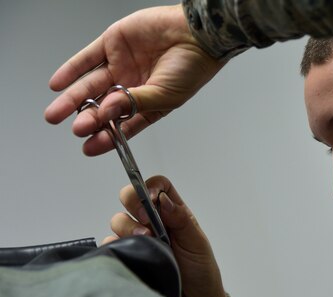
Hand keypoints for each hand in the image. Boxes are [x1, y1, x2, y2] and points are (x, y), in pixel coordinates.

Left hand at [45, 5, 223, 155]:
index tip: (89, 147)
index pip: (123, 126)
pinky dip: (71, 70)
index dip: (106, 138)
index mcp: (148, 105)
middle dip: (88, 119)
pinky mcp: (114, 43)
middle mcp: (132, 86)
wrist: (197, 34)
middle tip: (77, 129)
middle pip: (103, 107)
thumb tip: (108, 111)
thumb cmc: (192, 68)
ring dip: (73, 99)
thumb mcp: (165, 95)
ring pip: (91, 85)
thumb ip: (135, 104)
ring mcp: (122, 65)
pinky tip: (58, 85)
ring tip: (56, 114)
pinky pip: (87, 58)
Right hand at [104, 175, 227, 296]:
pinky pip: (111, 243)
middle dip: (134, 204)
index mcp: (172, 212)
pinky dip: (117, 245)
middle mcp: (153, 221)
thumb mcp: (196, 242)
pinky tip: (133, 254)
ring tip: (147, 241)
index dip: (151, 186)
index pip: (157, 186)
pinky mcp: (129, 254)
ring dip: (128, 227)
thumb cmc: (201, 270)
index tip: (152, 199)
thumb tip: (163, 199)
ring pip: (118, 219)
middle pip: (131, 197)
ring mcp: (139, 237)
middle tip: (146, 221)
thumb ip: (181, 218)